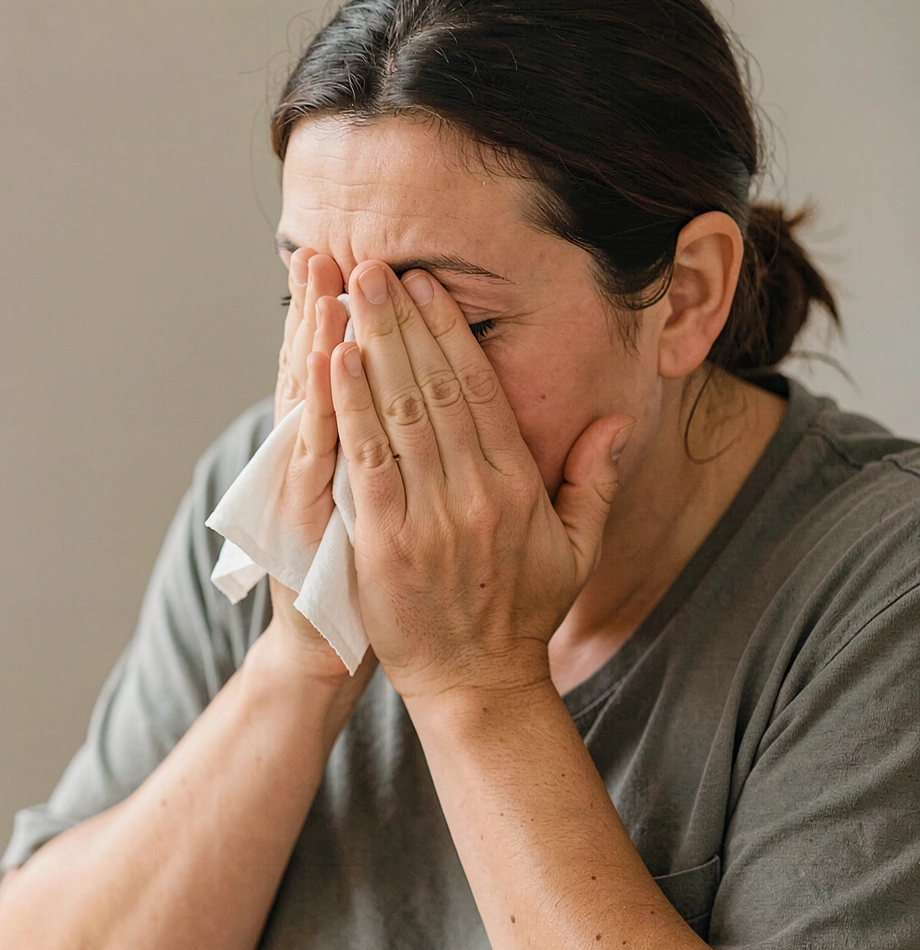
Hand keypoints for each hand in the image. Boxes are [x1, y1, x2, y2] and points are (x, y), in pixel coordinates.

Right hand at [265, 248, 355, 684]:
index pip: (340, 373)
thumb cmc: (371, 586)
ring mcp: (304, 486)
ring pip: (312, 399)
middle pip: (319, 372)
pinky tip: (330, 356)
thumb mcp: (367, 517)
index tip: (343, 268)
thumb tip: (390, 411)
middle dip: (325, 310)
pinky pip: (320, 449)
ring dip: (319, 338)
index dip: (338, 322)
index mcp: (333, 456)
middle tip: (325, 251)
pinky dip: (325, 402)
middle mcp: (310, 462)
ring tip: (325, 281)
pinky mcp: (306, 516)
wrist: (333, 653)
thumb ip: (377, 460)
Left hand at [329, 263, 634, 702]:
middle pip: (435, 389)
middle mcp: (473, 494)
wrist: (476, 683)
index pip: (480, 391)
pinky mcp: (382, 545)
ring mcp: (426, 519)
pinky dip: (349, 411)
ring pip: (398, 415)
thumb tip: (616, 419)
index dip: (451, 333)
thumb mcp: (576, 549)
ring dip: (371, 348)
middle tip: (376, 266)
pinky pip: (363, 464)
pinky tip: (334, 365)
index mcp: (516, 485)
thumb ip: (594, 481)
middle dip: (403, 322)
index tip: (428, 286)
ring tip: (349, 294)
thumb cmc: (522, 612)